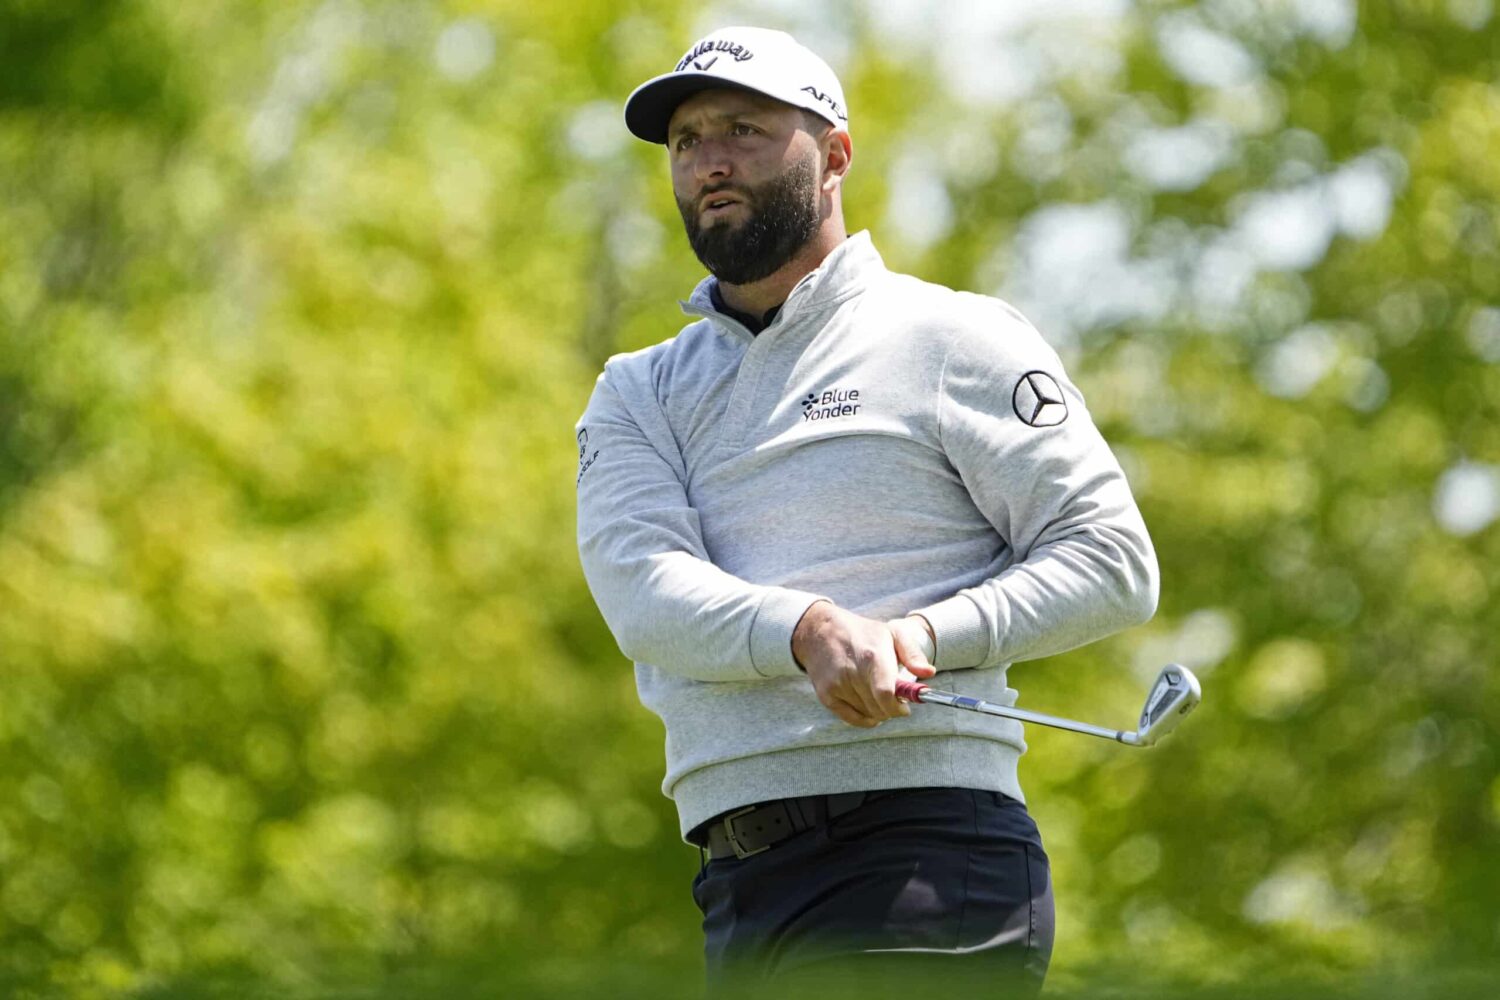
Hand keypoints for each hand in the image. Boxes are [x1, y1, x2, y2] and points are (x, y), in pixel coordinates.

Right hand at [791, 602, 936, 727]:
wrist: (819, 631)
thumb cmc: (862, 633)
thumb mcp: (892, 633)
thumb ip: (913, 654)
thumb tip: (929, 673)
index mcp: (872, 656)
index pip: (885, 695)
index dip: (898, 707)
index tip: (904, 707)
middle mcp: (852, 672)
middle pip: (878, 709)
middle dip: (891, 708)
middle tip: (893, 698)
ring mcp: (836, 685)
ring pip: (867, 715)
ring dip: (877, 711)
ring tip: (877, 694)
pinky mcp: (826, 695)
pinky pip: (851, 719)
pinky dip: (864, 718)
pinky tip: (868, 706)